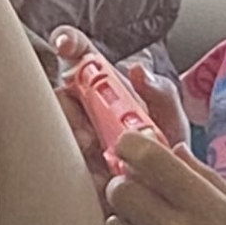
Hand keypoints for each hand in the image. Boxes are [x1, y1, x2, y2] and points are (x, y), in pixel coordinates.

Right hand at [48, 31, 194, 175]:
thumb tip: (138, 69)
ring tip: (96, 153)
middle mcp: (83, 104)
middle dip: (68, 108)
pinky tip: (99, 178)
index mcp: (102, 81)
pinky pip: (64, 162)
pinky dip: (79, 169)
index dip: (66, 41)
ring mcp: (75, 132)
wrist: (169, 182)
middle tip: (86, 129)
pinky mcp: (74, 162)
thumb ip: (160, 90)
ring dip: (71, 139)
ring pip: (55, 128)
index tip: (64, 46)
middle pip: (59, 93)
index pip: (78, 51)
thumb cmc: (164, 140)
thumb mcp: (170, 114)